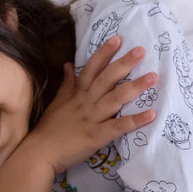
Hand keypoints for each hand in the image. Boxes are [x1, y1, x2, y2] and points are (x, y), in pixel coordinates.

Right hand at [28, 36, 156, 173]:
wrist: (40, 153)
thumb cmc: (48, 129)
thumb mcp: (57, 102)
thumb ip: (66, 84)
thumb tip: (68, 64)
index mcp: (77, 94)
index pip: (91, 69)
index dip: (104, 53)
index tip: (118, 39)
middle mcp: (86, 102)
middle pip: (107, 79)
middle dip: (124, 63)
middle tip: (141, 50)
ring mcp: (92, 118)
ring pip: (116, 98)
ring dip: (135, 87)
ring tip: (153, 76)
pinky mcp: (97, 136)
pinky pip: (119, 126)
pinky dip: (135, 121)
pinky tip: (152, 114)